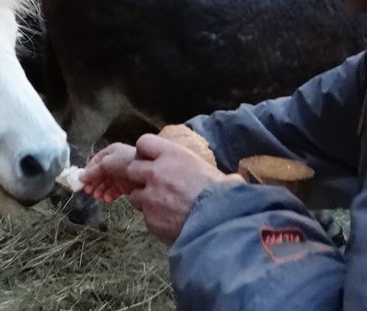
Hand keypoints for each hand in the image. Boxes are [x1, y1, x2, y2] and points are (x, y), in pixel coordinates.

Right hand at [82, 143, 139, 202]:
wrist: (146, 170)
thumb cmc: (125, 161)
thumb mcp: (106, 163)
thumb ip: (93, 171)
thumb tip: (81, 178)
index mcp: (110, 153)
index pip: (95, 162)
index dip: (88, 172)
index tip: (82, 182)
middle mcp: (115, 163)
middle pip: (100, 174)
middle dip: (93, 183)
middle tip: (88, 192)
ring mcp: (121, 174)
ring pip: (106, 184)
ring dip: (100, 190)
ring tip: (97, 196)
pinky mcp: (126, 185)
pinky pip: (115, 191)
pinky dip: (109, 195)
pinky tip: (107, 199)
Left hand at [124, 134, 242, 244]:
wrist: (218, 223)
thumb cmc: (222, 196)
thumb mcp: (216, 174)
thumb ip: (208, 172)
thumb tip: (234, 180)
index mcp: (173, 155)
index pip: (144, 142)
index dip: (145, 152)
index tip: (151, 160)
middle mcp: (157, 172)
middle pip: (132, 168)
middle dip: (139, 177)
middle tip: (152, 184)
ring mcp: (150, 195)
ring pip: (134, 194)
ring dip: (144, 199)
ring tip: (163, 205)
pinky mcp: (149, 217)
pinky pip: (144, 215)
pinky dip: (153, 217)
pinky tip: (169, 220)